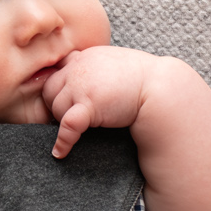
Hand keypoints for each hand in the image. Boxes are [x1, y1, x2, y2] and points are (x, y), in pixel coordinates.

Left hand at [38, 44, 168, 157]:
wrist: (161, 88)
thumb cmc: (143, 79)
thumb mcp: (114, 64)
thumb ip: (96, 68)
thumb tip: (88, 84)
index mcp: (84, 57)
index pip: (58, 71)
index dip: (58, 88)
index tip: (63, 101)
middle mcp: (79, 68)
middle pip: (50, 90)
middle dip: (56, 105)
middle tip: (70, 118)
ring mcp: (82, 86)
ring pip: (56, 108)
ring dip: (63, 121)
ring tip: (78, 130)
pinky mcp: (90, 105)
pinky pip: (67, 125)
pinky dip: (62, 141)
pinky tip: (60, 153)